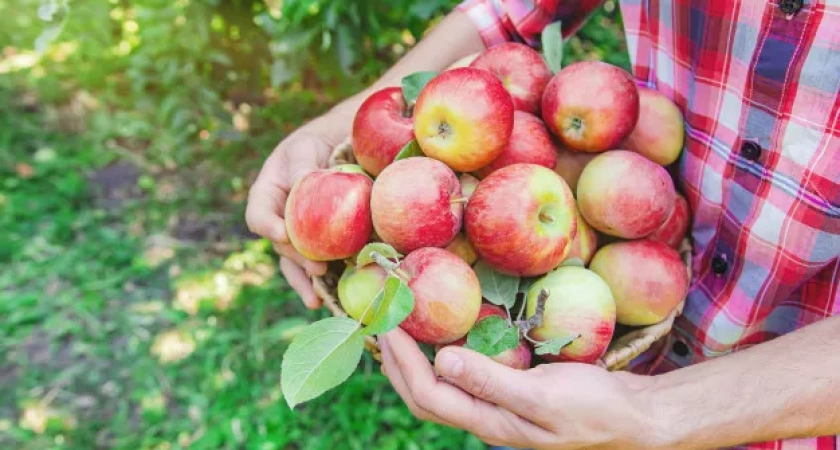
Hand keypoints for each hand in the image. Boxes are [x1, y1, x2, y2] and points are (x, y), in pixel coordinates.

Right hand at [245, 127, 335, 308]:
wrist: (331, 149)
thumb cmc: (311, 146)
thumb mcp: (304, 149)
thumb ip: (301, 166)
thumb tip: (305, 182)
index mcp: (266, 198)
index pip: (259, 217)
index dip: (269, 228)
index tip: (282, 234)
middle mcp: (276, 221)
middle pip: (281, 246)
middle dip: (297, 259)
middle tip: (317, 267)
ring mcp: (295, 236)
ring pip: (294, 263)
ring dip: (305, 281)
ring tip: (316, 299)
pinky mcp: (315, 244)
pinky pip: (314, 264)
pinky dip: (321, 283)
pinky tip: (326, 300)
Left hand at [378, 329, 660, 449]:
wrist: (634, 420)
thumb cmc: (595, 409)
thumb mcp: (544, 395)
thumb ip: (492, 381)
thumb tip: (441, 360)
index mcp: (488, 422)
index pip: (427, 394)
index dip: (401, 360)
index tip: (386, 323)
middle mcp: (484, 419)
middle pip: (421, 397)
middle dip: (394, 362)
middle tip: (378, 321)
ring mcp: (495, 409)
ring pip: (438, 389)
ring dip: (412, 360)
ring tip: (398, 328)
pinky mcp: (507, 395)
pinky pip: (461, 377)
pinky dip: (440, 356)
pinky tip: (443, 336)